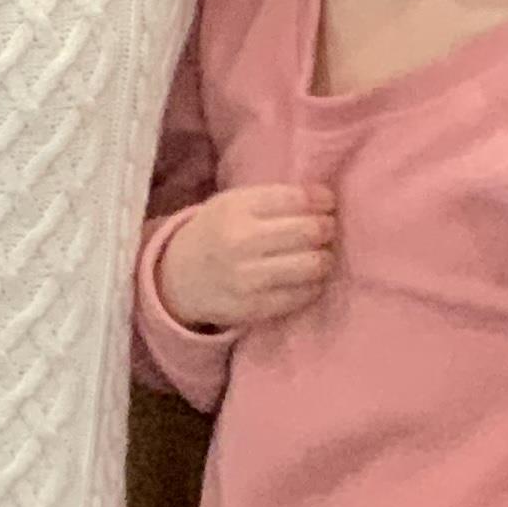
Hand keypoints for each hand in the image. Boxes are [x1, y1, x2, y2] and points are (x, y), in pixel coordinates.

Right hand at [156, 184, 336, 331]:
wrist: (178, 277)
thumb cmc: (216, 232)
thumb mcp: (232, 203)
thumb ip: (273, 198)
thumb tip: (325, 199)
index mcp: (235, 208)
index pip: (296, 199)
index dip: (322, 200)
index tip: (329, 203)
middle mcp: (241, 241)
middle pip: (310, 231)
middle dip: (328, 229)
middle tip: (329, 229)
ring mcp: (248, 278)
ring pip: (313, 265)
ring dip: (326, 257)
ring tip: (322, 253)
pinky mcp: (256, 307)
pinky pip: (304, 295)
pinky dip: (314, 284)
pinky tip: (309, 277)